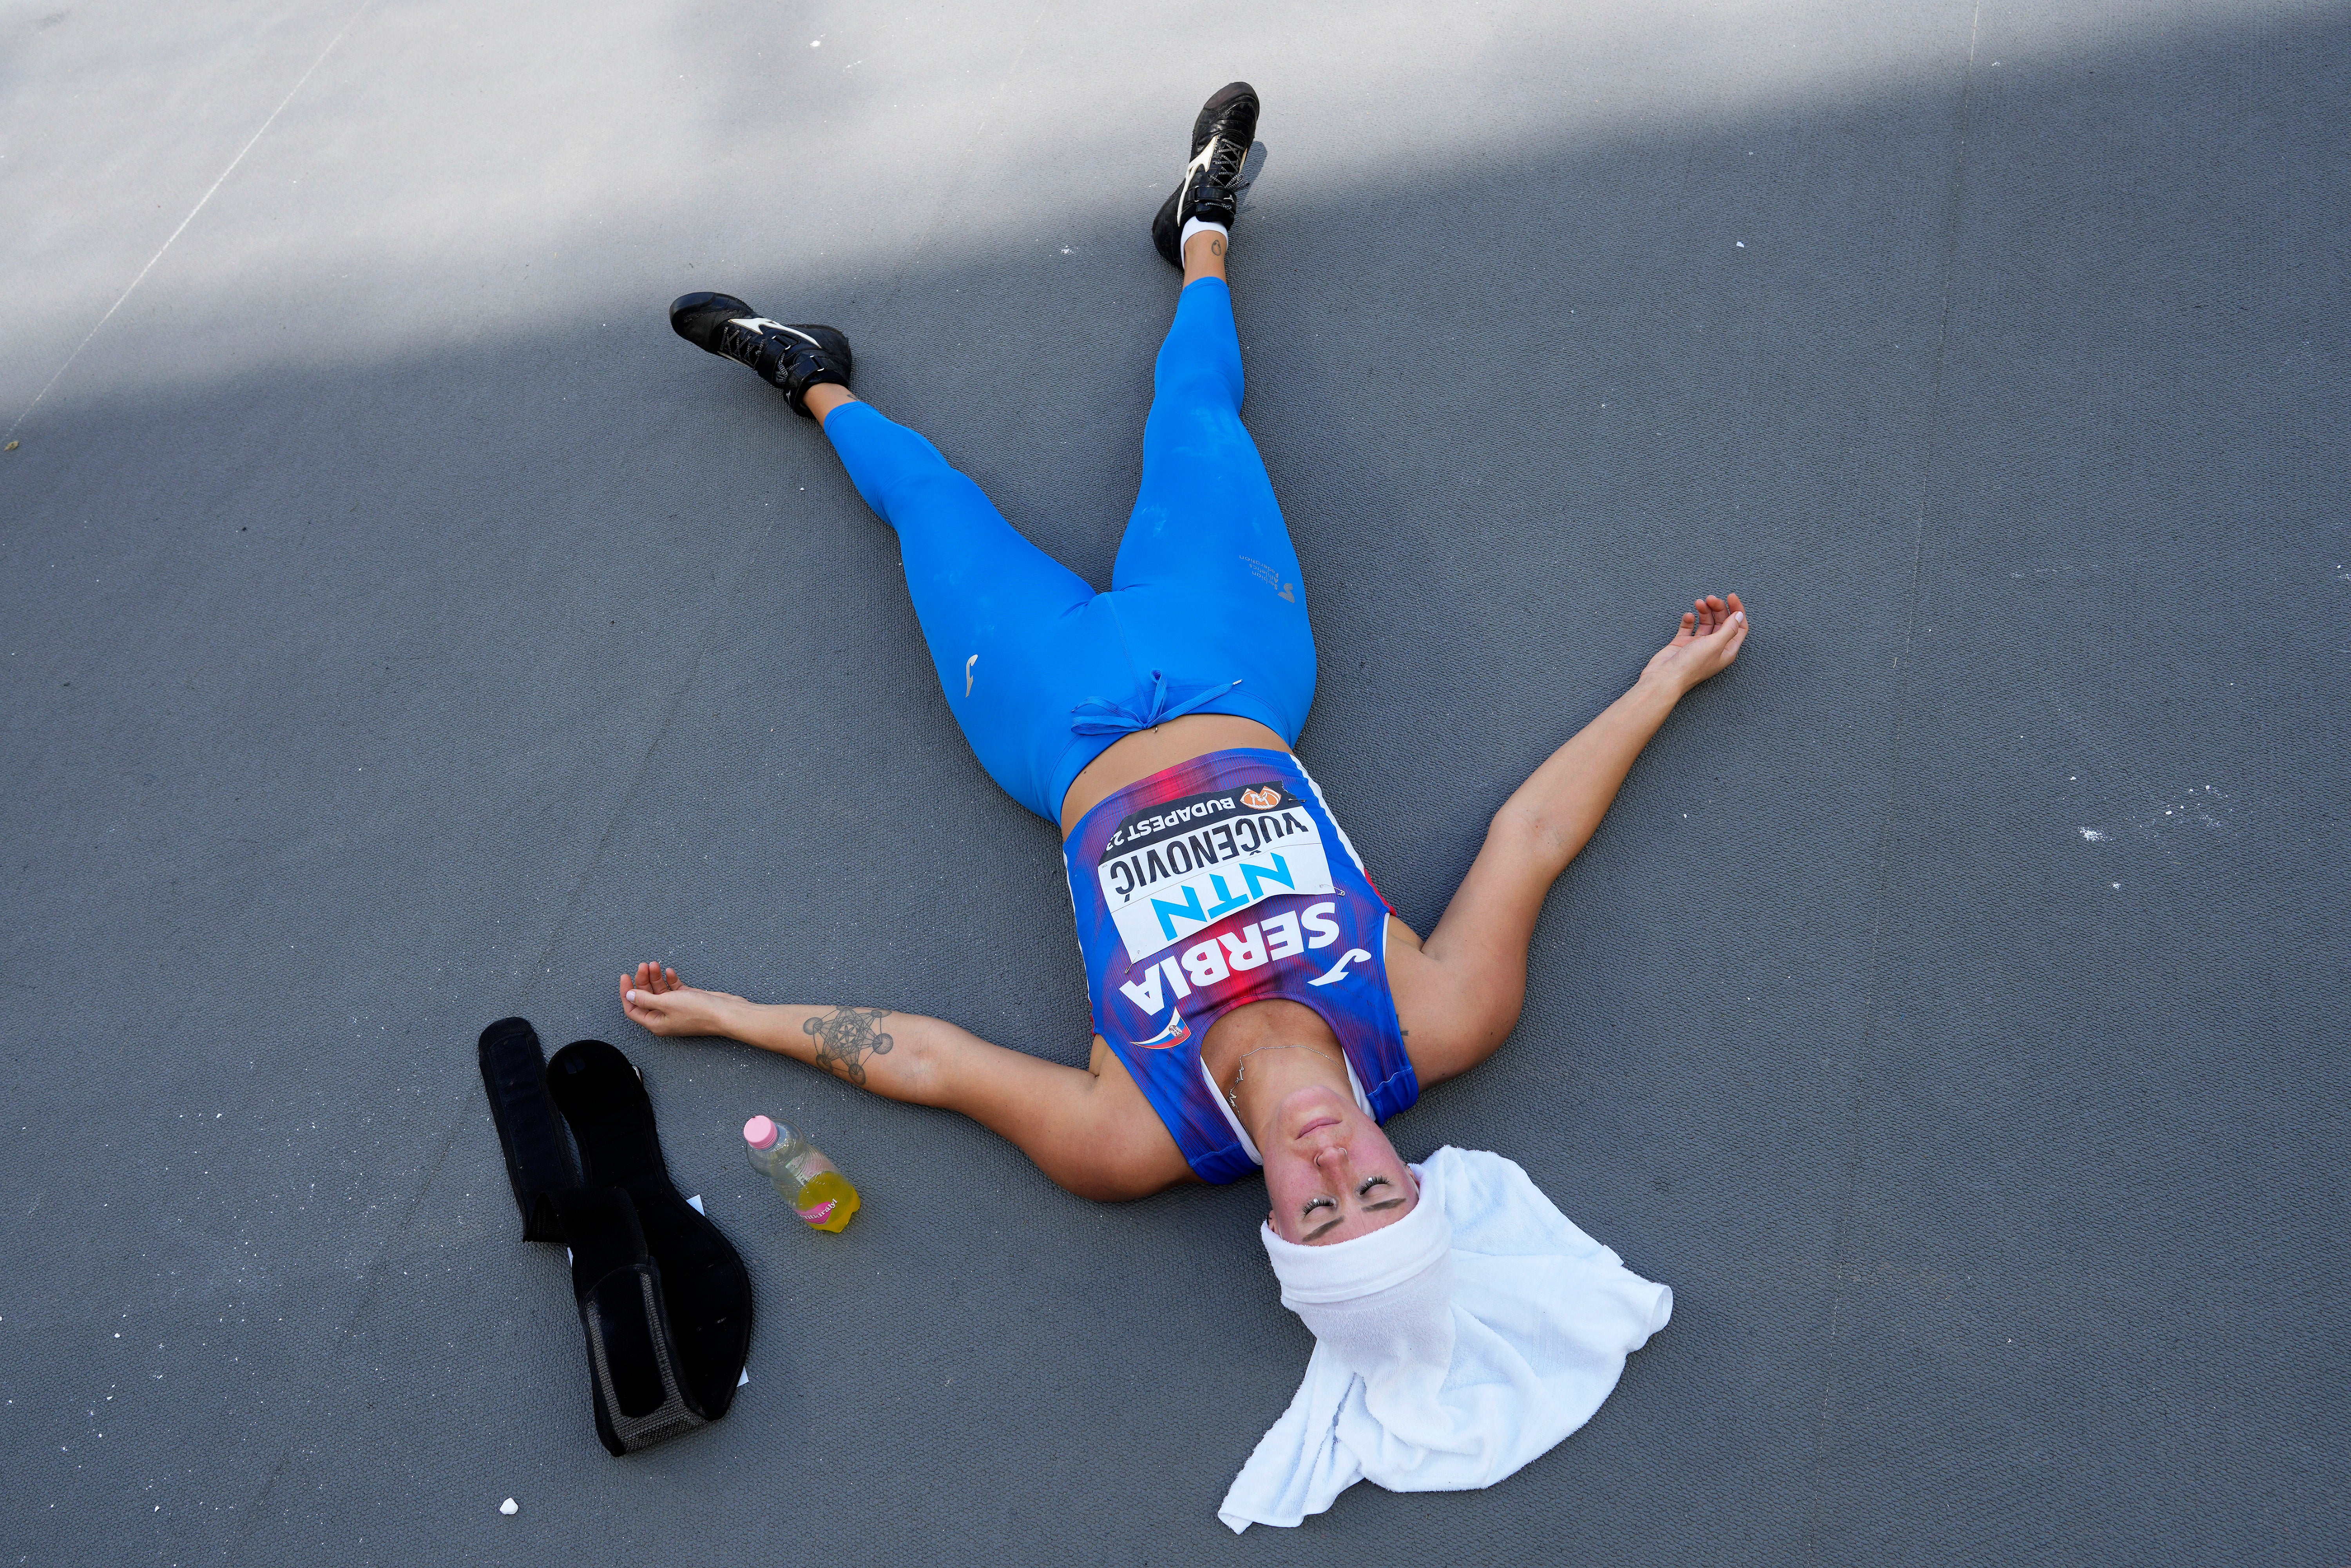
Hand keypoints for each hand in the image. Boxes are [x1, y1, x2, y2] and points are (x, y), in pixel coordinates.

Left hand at [618, 960, 743, 1037]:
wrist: (725, 1012)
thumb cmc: (698, 1012)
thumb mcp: (666, 1003)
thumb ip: (645, 999)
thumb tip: (630, 996)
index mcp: (656, 1023)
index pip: (633, 1009)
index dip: (627, 993)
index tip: (626, 976)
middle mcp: (665, 1017)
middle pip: (647, 997)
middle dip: (643, 981)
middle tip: (644, 965)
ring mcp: (677, 1008)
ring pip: (660, 991)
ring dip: (656, 977)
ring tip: (654, 964)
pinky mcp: (688, 1000)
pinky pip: (674, 989)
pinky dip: (670, 980)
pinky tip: (670, 971)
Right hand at [1641, 593, 1749, 695]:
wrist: (1665, 677)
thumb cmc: (1692, 665)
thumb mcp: (1716, 644)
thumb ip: (1729, 628)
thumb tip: (1739, 615)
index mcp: (1727, 650)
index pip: (1738, 627)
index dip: (1737, 611)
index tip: (1731, 597)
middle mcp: (1714, 647)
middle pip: (1722, 622)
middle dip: (1718, 608)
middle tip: (1711, 598)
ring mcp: (1698, 645)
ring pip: (1706, 623)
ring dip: (1704, 611)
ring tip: (1700, 602)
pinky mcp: (1683, 643)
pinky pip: (1689, 627)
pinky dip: (1689, 619)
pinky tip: (1689, 616)